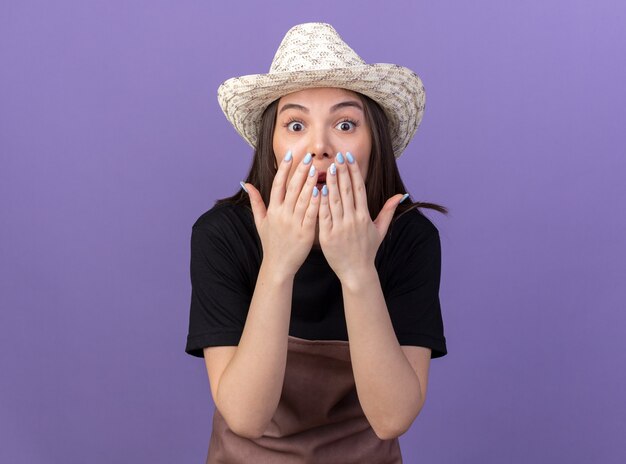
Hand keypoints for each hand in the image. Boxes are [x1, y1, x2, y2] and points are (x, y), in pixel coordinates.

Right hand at [243, 151, 320, 277]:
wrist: (278, 266)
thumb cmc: (271, 243)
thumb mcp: (260, 222)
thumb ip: (255, 201)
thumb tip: (246, 184)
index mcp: (272, 210)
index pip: (277, 184)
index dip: (283, 169)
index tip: (290, 154)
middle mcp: (281, 215)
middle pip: (291, 188)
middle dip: (300, 171)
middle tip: (308, 157)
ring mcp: (293, 224)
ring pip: (302, 199)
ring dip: (309, 183)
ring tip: (316, 169)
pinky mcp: (305, 233)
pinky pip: (311, 214)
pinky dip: (315, 202)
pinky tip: (321, 191)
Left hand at [318, 152, 405, 282]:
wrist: (356, 272)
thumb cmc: (367, 250)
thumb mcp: (380, 230)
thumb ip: (388, 211)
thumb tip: (400, 196)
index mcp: (364, 216)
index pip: (359, 188)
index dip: (354, 171)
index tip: (349, 157)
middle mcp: (353, 220)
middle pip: (347, 191)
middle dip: (342, 172)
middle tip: (336, 156)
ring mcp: (340, 228)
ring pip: (335, 201)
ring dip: (331, 183)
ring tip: (327, 167)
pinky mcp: (328, 236)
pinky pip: (324, 216)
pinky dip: (321, 203)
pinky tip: (317, 189)